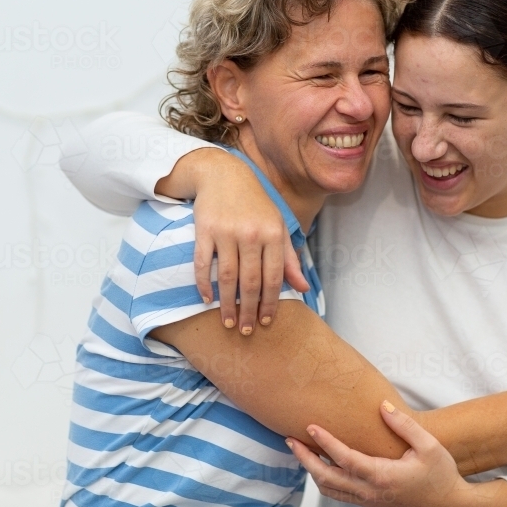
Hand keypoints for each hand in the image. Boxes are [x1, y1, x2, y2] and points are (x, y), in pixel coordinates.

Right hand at [175, 148, 308, 333]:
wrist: (224, 175)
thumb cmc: (255, 204)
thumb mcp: (278, 225)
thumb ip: (289, 258)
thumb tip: (303, 287)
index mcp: (273, 234)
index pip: (273, 277)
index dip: (270, 303)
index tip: (266, 322)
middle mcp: (251, 234)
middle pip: (250, 281)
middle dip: (248, 310)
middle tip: (245, 331)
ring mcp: (227, 232)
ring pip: (228, 277)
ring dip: (227, 303)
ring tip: (227, 322)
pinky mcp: (205, 229)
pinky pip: (203, 263)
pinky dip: (204, 283)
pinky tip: (207, 299)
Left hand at [287, 401, 506, 506]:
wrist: (449, 505)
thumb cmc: (441, 474)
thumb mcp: (429, 445)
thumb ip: (404, 425)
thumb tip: (382, 407)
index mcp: (383, 476)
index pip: (345, 458)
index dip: (325, 442)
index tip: (310, 426)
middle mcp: (371, 491)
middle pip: (327, 477)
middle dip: (305, 458)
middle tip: (290, 439)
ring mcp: (369, 500)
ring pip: (330, 489)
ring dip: (312, 470)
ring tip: (300, 450)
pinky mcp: (370, 503)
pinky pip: (339, 494)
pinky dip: (324, 480)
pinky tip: (321, 465)